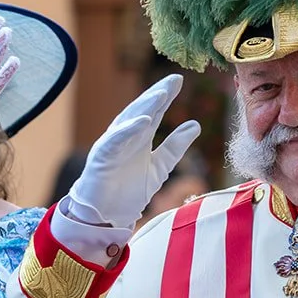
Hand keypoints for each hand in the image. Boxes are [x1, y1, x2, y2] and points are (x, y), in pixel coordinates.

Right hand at [58, 75, 200, 231]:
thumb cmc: (128, 192)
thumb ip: (175, 147)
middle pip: (142, 110)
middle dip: (157, 94)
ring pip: (128, 120)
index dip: (166, 95)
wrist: (106, 217)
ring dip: (144, 106)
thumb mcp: (160, 167)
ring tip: (161, 94)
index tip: (180, 79)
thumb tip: (196, 124)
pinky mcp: (101, 157)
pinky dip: (128, 129)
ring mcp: (112, 145)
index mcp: (139, 138)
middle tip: (174, 80)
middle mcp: (125, 137)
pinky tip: (144, 120)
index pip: (154, 111)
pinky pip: (115, 140)